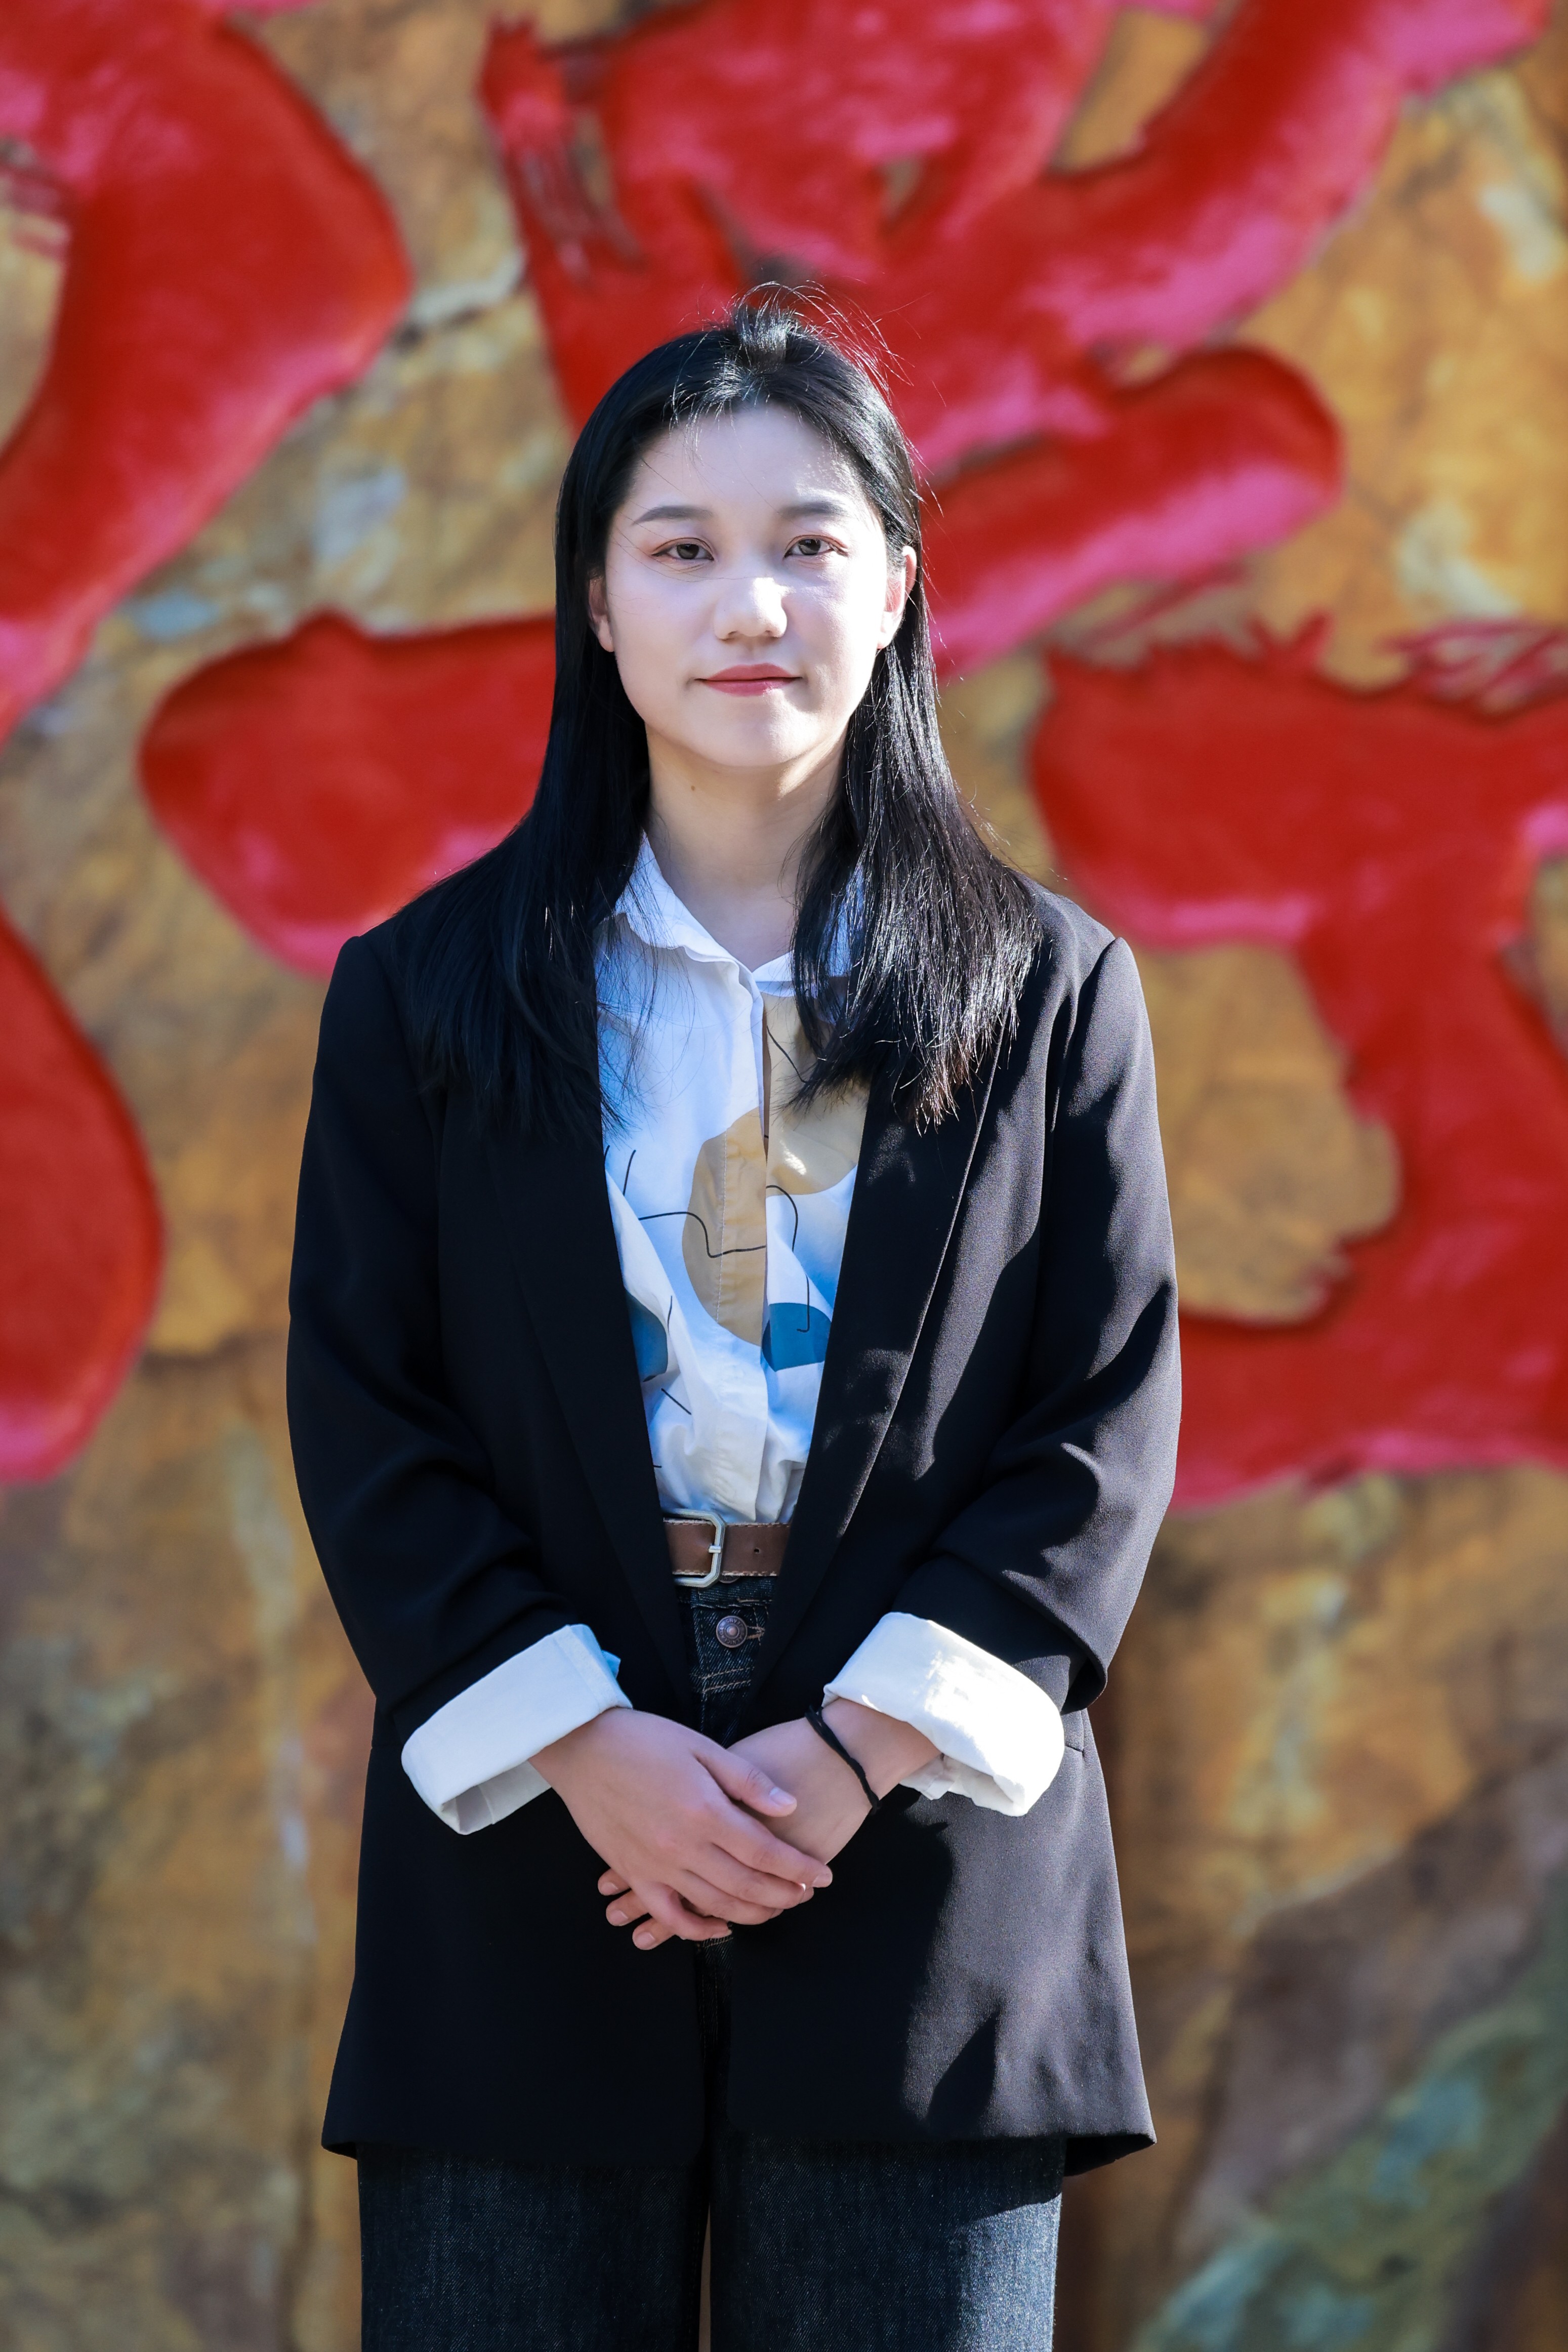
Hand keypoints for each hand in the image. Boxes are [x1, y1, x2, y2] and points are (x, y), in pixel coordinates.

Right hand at [533, 1708, 831, 1949]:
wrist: (583, 1747)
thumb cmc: (644, 1739)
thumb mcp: (702, 1746)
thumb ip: (747, 1781)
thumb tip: (789, 1806)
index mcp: (705, 1811)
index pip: (765, 1851)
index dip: (798, 1867)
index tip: (822, 1876)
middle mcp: (683, 1846)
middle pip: (746, 1884)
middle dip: (784, 1894)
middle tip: (806, 1895)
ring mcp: (656, 1865)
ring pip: (714, 1905)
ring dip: (751, 1913)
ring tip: (777, 1909)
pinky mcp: (633, 1873)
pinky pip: (669, 1914)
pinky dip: (697, 1928)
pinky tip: (720, 1926)